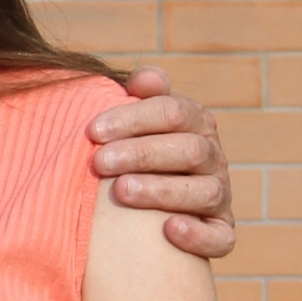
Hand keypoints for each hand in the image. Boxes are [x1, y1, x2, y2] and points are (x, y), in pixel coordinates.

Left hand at [87, 65, 234, 258]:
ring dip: (162, 191)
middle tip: (99, 162)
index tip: (93, 130)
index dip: (133, 118)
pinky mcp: (220, 232)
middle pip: (189, 150)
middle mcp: (213, 157)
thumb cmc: (131, 144)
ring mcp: (219, 195)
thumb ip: (140, 94)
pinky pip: (221, 237)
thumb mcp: (135, 116)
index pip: (173, 112)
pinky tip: (169, 229)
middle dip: (141, 154)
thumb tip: (147, 77)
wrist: (143, 198)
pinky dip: (198, 235)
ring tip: (121, 191)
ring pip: (205, 191)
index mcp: (195, 121)